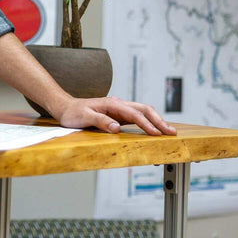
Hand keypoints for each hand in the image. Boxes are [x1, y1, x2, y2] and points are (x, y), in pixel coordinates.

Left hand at [54, 96, 175, 135]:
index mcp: (112, 104)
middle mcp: (118, 104)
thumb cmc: (73, 113)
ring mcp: (120, 109)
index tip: (157, 133)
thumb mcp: (84, 117)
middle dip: (159, 120)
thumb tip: (117, 128)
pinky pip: (137, 117)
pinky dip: (148, 122)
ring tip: (168, 131)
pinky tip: (155, 129)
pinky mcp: (119, 115)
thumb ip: (100, 121)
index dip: (146, 124)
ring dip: (156, 121)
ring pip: (143, 112)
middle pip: (144, 109)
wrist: (66, 107)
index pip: (134, 114)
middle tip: (171, 132)